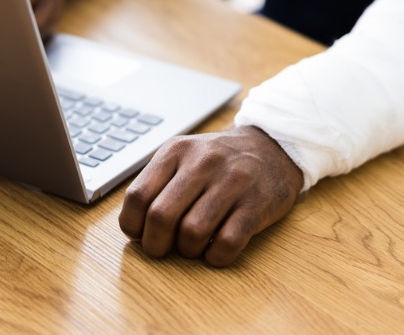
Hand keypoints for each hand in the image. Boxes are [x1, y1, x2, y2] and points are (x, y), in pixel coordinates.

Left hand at [119, 126, 303, 266]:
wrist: (270, 147)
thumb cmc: (217, 161)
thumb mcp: (183, 156)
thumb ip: (157, 183)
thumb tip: (134, 227)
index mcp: (176, 151)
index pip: (138, 196)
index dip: (132, 224)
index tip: (140, 234)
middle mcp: (203, 162)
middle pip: (161, 217)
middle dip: (156, 244)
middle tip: (162, 249)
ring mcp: (232, 182)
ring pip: (192, 233)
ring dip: (187, 251)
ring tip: (192, 246)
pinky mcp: (256, 203)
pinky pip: (227, 243)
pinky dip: (216, 256)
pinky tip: (216, 249)